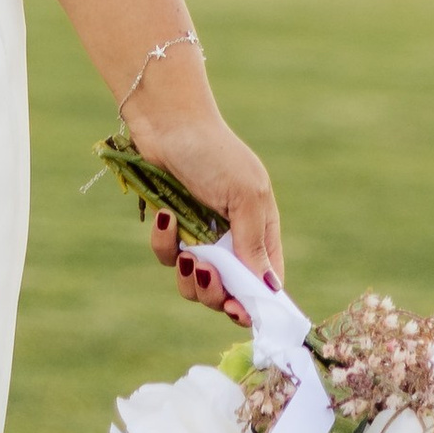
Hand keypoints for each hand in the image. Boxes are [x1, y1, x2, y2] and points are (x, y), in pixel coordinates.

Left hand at [127, 89, 282, 317]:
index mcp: (260, 229)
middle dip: (216, 293)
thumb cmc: (212, 152)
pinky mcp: (171, 228)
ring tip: (189, 256)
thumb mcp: (243, 196)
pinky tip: (165, 217)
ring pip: (195, 282)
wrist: (166, 120)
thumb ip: (253, 243)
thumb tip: (269, 288)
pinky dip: (164, 242)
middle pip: (229, 291)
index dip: (255, 303)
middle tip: (206, 275)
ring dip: (190, 276)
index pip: (265, 280)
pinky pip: (168, 254)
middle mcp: (232, 237)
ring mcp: (200, 234)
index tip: (239, 312)